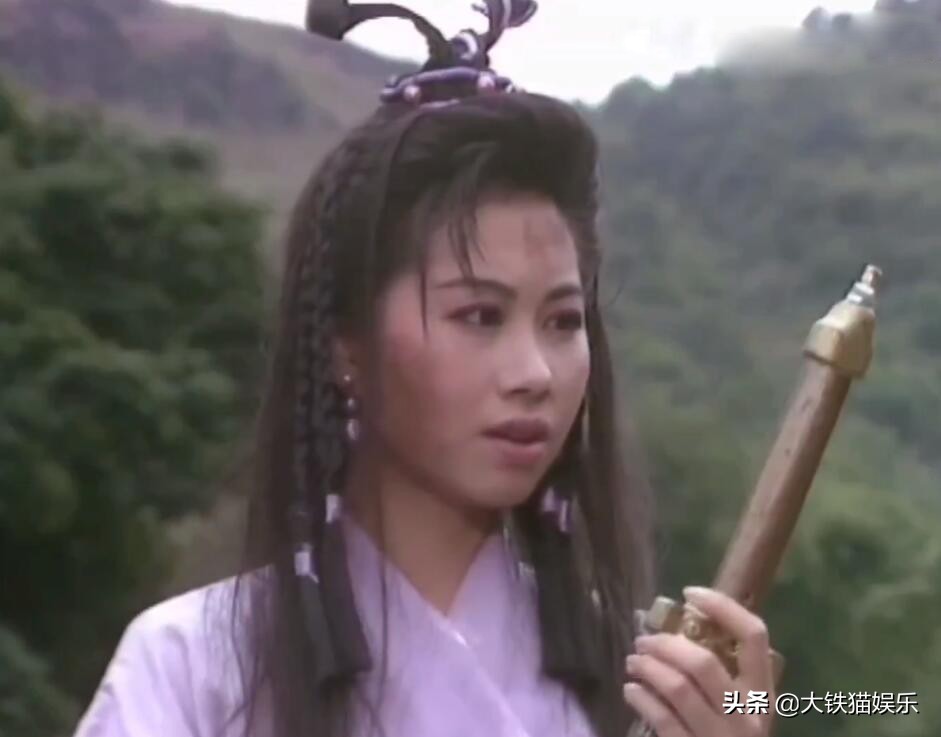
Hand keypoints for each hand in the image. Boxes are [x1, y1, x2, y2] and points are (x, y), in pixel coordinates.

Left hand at [623, 586, 774, 736]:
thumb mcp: (740, 712)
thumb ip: (723, 678)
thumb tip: (681, 631)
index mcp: (762, 696)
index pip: (754, 636)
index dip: (722, 607)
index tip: (690, 592)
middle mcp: (747, 716)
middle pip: (704, 662)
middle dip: (665, 644)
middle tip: (643, 640)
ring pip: (678, 688)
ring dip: (647, 667)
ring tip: (632, 661)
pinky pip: (663, 718)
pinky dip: (641, 698)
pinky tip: (631, 691)